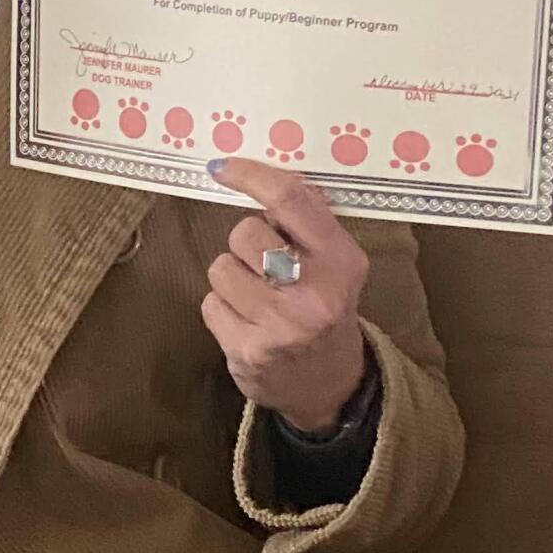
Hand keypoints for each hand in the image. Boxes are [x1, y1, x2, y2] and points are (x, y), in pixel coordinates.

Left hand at [200, 156, 370, 430]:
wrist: (329, 385)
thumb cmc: (325, 308)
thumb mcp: (335, 263)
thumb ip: (308, 222)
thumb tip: (261, 175)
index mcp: (342, 262)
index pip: (291, 200)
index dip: (251, 176)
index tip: (223, 167)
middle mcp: (315, 294)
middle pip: (245, 233)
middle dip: (246, 245)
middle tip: (265, 267)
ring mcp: (280, 326)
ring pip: (220, 268)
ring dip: (231, 278)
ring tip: (256, 297)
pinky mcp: (249, 352)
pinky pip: (210, 304)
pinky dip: (222, 309)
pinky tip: (246, 321)